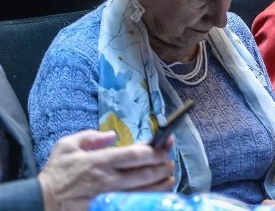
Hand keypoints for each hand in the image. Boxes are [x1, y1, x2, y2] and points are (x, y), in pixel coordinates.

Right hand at [38, 130, 174, 210]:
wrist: (41, 202)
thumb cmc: (56, 173)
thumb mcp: (67, 146)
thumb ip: (91, 136)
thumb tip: (112, 135)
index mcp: (102, 161)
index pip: (138, 154)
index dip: (157, 150)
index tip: (165, 147)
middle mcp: (109, 180)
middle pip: (147, 173)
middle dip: (164, 167)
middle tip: (170, 163)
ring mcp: (110, 197)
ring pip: (146, 192)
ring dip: (163, 184)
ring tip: (170, 178)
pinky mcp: (107, 209)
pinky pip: (135, 205)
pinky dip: (150, 200)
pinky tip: (157, 196)